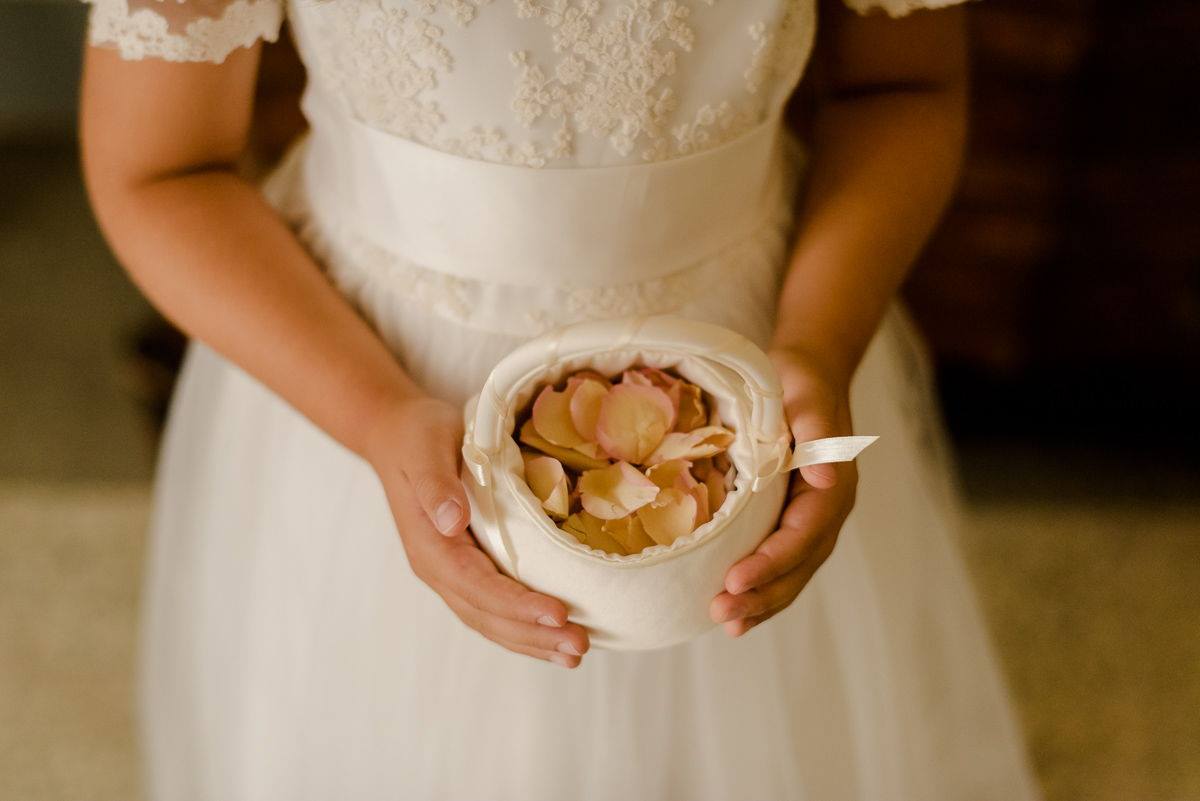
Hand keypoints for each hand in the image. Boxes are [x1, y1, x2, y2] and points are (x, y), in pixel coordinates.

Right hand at [364, 394, 589, 666]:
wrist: (397, 434)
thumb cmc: (416, 436)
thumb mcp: (424, 449)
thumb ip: (436, 486)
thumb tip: (453, 522)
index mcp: (430, 547)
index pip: (477, 587)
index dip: (517, 605)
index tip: (558, 614)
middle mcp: (439, 570)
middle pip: (488, 615)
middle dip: (534, 635)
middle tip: (580, 646)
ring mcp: (451, 573)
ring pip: (492, 621)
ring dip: (533, 641)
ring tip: (575, 654)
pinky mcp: (467, 568)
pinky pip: (495, 608)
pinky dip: (525, 627)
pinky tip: (554, 636)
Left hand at [710, 347, 858, 636]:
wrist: (807, 373)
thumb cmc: (800, 382)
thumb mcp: (808, 395)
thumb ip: (819, 433)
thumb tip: (825, 479)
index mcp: (832, 486)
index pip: (802, 535)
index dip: (771, 562)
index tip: (734, 579)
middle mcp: (826, 511)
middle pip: (798, 566)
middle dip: (762, 595)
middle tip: (723, 614)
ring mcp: (809, 521)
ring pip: (790, 574)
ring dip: (760, 602)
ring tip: (726, 622)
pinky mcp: (788, 522)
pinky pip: (778, 564)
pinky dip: (759, 590)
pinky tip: (733, 612)